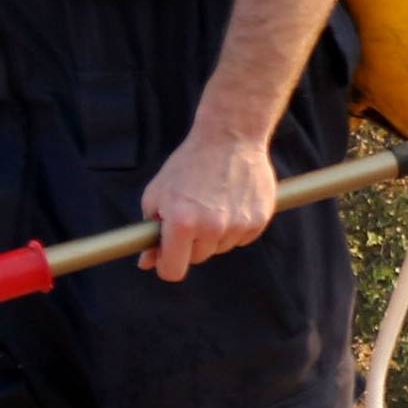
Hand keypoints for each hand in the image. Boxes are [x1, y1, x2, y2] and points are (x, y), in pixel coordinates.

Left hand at [139, 125, 278, 281]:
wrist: (230, 136)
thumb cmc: (188, 165)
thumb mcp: (158, 194)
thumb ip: (151, 231)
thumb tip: (148, 262)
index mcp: (182, 223)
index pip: (172, 271)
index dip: (166, 265)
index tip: (166, 257)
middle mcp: (212, 228)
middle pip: (198, 258)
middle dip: (190, 243)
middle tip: (191, 214)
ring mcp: (238, 225)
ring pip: (221, 247)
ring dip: (214, 234)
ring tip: (214, 202)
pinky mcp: (259, 219)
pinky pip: (242, 238)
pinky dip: (236, 226)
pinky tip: (232, 201)